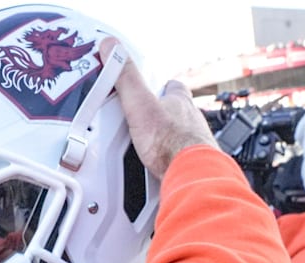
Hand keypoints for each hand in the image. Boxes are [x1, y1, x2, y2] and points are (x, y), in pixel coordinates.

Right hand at [101, 38, 217, 178]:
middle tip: (141, 120)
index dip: (160, 86)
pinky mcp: (190, 160)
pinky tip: (154, 165)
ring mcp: (192, 140)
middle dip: (159, 114)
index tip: (149, 88)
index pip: (172, 86)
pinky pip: (176, 155)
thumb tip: (112, 48)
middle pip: (174, 110)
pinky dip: (166, 158)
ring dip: (163, 137)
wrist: (190, 172)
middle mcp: (190, 119)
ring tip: (144, 145)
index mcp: (179, 101)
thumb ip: (125, 77)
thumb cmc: (170, 141)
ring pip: (177, 134)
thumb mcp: (139, 104)